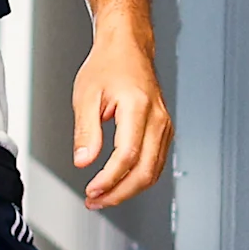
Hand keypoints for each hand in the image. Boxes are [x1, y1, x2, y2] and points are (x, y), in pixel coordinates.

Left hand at [72, 32, 170, 209]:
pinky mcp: (163, 131)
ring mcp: (164, 126)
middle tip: (96, 201)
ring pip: (153, 171)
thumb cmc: (108, 66)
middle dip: (120, 193)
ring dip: (128, 190)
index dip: (109, 179)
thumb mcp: (86, 95)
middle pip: (145, 171)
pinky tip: (119, 183)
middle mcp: (157, 118)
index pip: (127, 155)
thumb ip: (86, 131)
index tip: (91, 190)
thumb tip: (84, 161)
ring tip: (103, 197)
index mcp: (138, 106)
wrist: (127, 49)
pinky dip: (138, 179)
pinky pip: (155, 163)